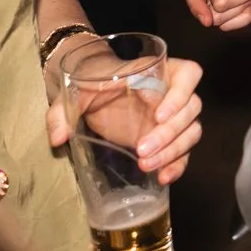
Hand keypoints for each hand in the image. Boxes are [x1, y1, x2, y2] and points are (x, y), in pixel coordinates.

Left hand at [45, 53, 205, 184]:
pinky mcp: (169, 139)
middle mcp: (174, 93)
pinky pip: (185, 151)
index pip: (189, 75)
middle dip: (169, 133)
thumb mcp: (76, 92)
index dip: (180, 94)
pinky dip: (178, 165)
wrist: (95, 94)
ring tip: (146, 165)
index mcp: (159, 72)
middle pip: (191, 109)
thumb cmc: (92, 85)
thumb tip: (58, 137)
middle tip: (142, 149)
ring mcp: (174, 118)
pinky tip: (164, 178)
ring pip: (192, 131)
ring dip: (174, 150)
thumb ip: (63, 111)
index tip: (158, 115)